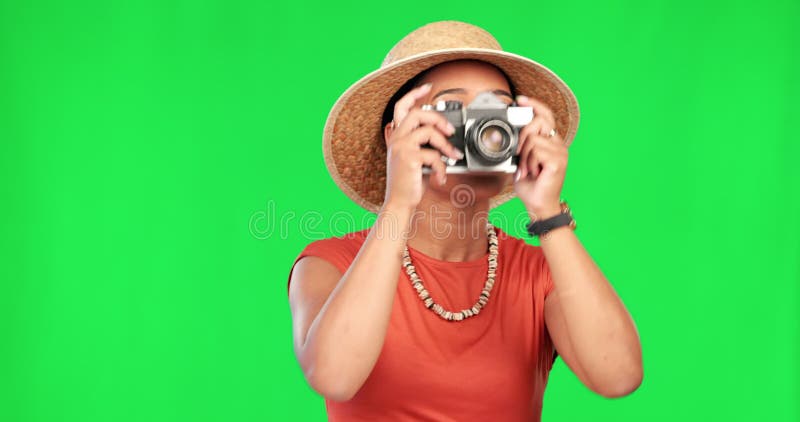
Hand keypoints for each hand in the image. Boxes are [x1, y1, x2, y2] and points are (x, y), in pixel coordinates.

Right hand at [383, 83, 463, 210]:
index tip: (427, 87)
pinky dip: (442, 167)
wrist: (400, 203)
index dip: (414, 94)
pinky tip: (441, 177)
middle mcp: (396, 138)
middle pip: (417, 113)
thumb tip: (446, 135)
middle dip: (438, 119)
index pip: (401, 106)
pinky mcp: (409, 158)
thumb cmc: (410, 182)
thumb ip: (425, 144)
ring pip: (428, 131)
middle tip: (450, 131)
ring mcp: (401, 147)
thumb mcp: (416, 158)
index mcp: (397, 135)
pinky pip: (433, 155)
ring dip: (446, 144)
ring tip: (453, 156)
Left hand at [513, 95, 567, 218]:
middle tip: (518, 154)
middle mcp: (558, 144)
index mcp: (551, 141)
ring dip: (524, 156)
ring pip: (533, 139)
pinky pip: (536, 152)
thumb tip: (512, 130)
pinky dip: (528, 163)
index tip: (520, 99)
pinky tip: (532, 173)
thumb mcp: (521, 159)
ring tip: (526, 169)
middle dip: (522, 137)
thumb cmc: (530, 184)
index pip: (546, 115)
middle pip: (538, 122)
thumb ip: (521, 144)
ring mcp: (560, 152)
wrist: (538, 205)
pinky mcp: (558, 161)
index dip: (534, 105)